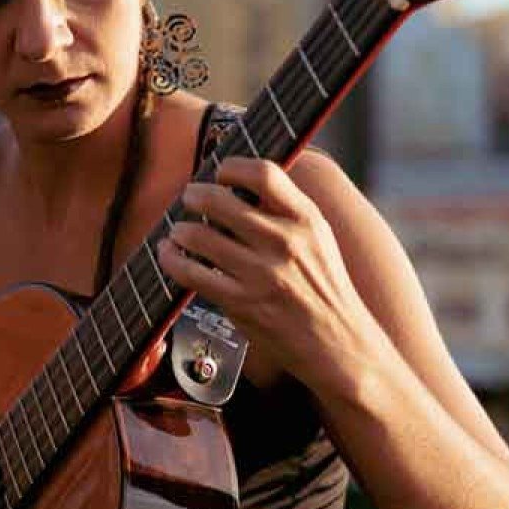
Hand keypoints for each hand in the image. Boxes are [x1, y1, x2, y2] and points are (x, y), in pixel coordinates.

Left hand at [156, 155, 376, 394]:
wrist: (337, 342)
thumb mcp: (318, 236)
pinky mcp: (242, 303)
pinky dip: (172, 259)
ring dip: (180, 229)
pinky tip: (171, 254)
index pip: (263, 174)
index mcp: (306, 219)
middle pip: (219, 200)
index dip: (232, 167)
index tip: (221, 174)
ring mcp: (262, 274)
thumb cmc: (323, 286)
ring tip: (181, 230)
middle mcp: (284, 243)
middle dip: (195, 194)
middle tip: (190, 197)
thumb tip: (239, 180)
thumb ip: (285, 208)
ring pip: (198, 236)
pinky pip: (191, 273)